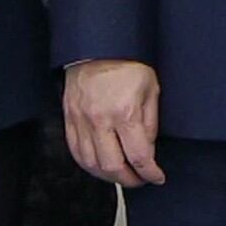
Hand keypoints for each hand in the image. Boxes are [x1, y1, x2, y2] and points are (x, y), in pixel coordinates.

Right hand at [65, 58, 165, 186]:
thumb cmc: (128, 63)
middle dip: (129, 180)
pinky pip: (75, 151)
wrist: (98, 45)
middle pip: (112, 167)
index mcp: (125, 112)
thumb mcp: (151, 89)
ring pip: (91, 163)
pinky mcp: (69, 118)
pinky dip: (88, 164)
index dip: (150, 173)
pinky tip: (99, 166)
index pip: (138, 157)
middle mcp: (100, 120)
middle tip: (140, 180)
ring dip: (107, 176)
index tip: (156, 177)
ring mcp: (81, 120)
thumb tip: (147, 150)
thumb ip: (150, 123)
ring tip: (121, 175)